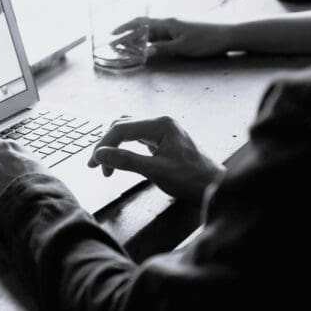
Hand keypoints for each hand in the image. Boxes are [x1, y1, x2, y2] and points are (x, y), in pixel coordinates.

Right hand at [88, 116, 221, 202]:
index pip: (121, 129)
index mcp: (161, 124)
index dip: (104, 146)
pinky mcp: (164, 140)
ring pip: (129, 131)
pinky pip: (138, 138)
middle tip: (97, 166)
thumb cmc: (192, 180)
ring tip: (106, 164)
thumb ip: (126, 161)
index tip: (95, 164)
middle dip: (107, 145)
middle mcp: (161, 122)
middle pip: (123, 126)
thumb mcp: (156, 171)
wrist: (216, 188)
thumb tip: (100, 154)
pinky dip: (126, 147)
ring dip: (115, 145)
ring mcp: (164, 130)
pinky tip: (122, 158)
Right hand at [113, 17, 231, 59]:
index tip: (112, 34)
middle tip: (114, 42)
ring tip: (125, 47)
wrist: (226, 37)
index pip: (140, 23)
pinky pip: (158, 37)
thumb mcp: (183, 47)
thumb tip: (145, 52)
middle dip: (127, 34)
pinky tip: (145, 48)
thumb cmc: (205, 41)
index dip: (125, 28)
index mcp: (167, 24)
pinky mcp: (179, 35)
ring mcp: (173, 29)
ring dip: (137, 38)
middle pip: (142, 27)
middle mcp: (168, 24)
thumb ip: (163, 49)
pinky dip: (148, 42)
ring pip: (150, 33)